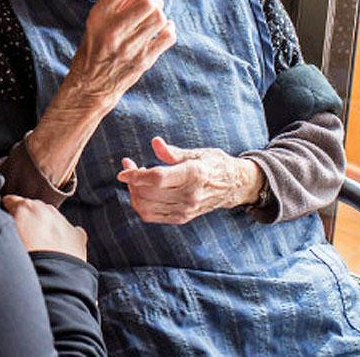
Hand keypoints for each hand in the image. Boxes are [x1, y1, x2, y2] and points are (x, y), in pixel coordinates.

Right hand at [2, 195, 87, 259]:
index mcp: (25, 208)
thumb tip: (4, 230)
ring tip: (40, 247)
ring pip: (53, 219)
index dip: (7, 209)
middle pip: (34, 209)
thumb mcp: (4, 242)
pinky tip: (61, 249)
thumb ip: (4, 230)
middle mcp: (45, 211)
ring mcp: (63, 223)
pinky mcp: (77, 237)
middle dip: (29, 219)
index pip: (12, 201)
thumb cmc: (24, 263)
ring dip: (47, 228)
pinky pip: (71, 232)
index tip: (5, 217)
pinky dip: (66, 238)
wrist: (50, 280)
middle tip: (22, 237)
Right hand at [69, 0, 175, 106]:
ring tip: (155, 17)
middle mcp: (112, 31)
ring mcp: (129, 48)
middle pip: (147, 2)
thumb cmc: (95, 47)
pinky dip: (169, 29)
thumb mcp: (95, 22)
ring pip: (159, 18)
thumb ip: (115, 2)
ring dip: (161, 14)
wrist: (91, 84)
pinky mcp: (143, 61)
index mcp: (98, 18)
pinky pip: (167, 36)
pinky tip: (162, 29)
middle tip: (151, 3)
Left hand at [115, 137, 262, 224]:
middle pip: (148, 193)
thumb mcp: (197, 153)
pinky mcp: (182, 217)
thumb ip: (173, 152)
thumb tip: (154, 142)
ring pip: (147, 207)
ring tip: (135, 179)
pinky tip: (141, 191)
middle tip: (129, 167)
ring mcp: (186, 209)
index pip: (157, 178)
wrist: (235, 186)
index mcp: (194, 175)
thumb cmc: (214, 164)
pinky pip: (152, 216)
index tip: (124, 168)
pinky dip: (140, 205)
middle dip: (132, 181)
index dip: (136, 175)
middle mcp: (189, 195)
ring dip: (134, 193)